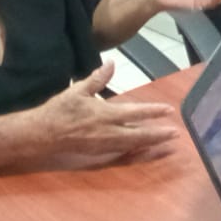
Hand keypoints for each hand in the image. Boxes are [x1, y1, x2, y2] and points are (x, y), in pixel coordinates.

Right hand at [32, 62, 176, 158]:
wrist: (43, 134)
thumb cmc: (60, 110)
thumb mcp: (77, 90)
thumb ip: (97, 78)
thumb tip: (111, 63)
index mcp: (104, 114)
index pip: (134, 113)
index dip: (152, 111)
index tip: (168, 110)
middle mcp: (107, 132)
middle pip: (139, 135)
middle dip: (158, 134)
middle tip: (176, 134)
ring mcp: (104, 146)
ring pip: (133, 147)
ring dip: (151, 146)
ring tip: (168, 146)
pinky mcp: (100, 155)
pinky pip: (123, 157)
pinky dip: (137, 156)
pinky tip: (147, 154)